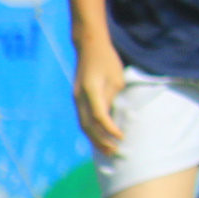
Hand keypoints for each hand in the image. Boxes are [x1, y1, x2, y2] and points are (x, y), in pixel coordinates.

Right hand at [72, 40, 125, 155]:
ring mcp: (77, 97)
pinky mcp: (78, 98)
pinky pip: (82, 118)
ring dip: (94, 139)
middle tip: (115, 151)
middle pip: (88, 125)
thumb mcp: (116, 78)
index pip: (99, 116)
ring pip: (83, 124)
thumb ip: (113, 98)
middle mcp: (80, 96)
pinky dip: (91, 131)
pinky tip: (99, 139)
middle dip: (101, 140)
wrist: (89, 46)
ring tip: (107, 150)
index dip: (110, 129)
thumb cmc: (107, 60)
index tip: (122, 136)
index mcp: (91, 90)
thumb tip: (113, 117)